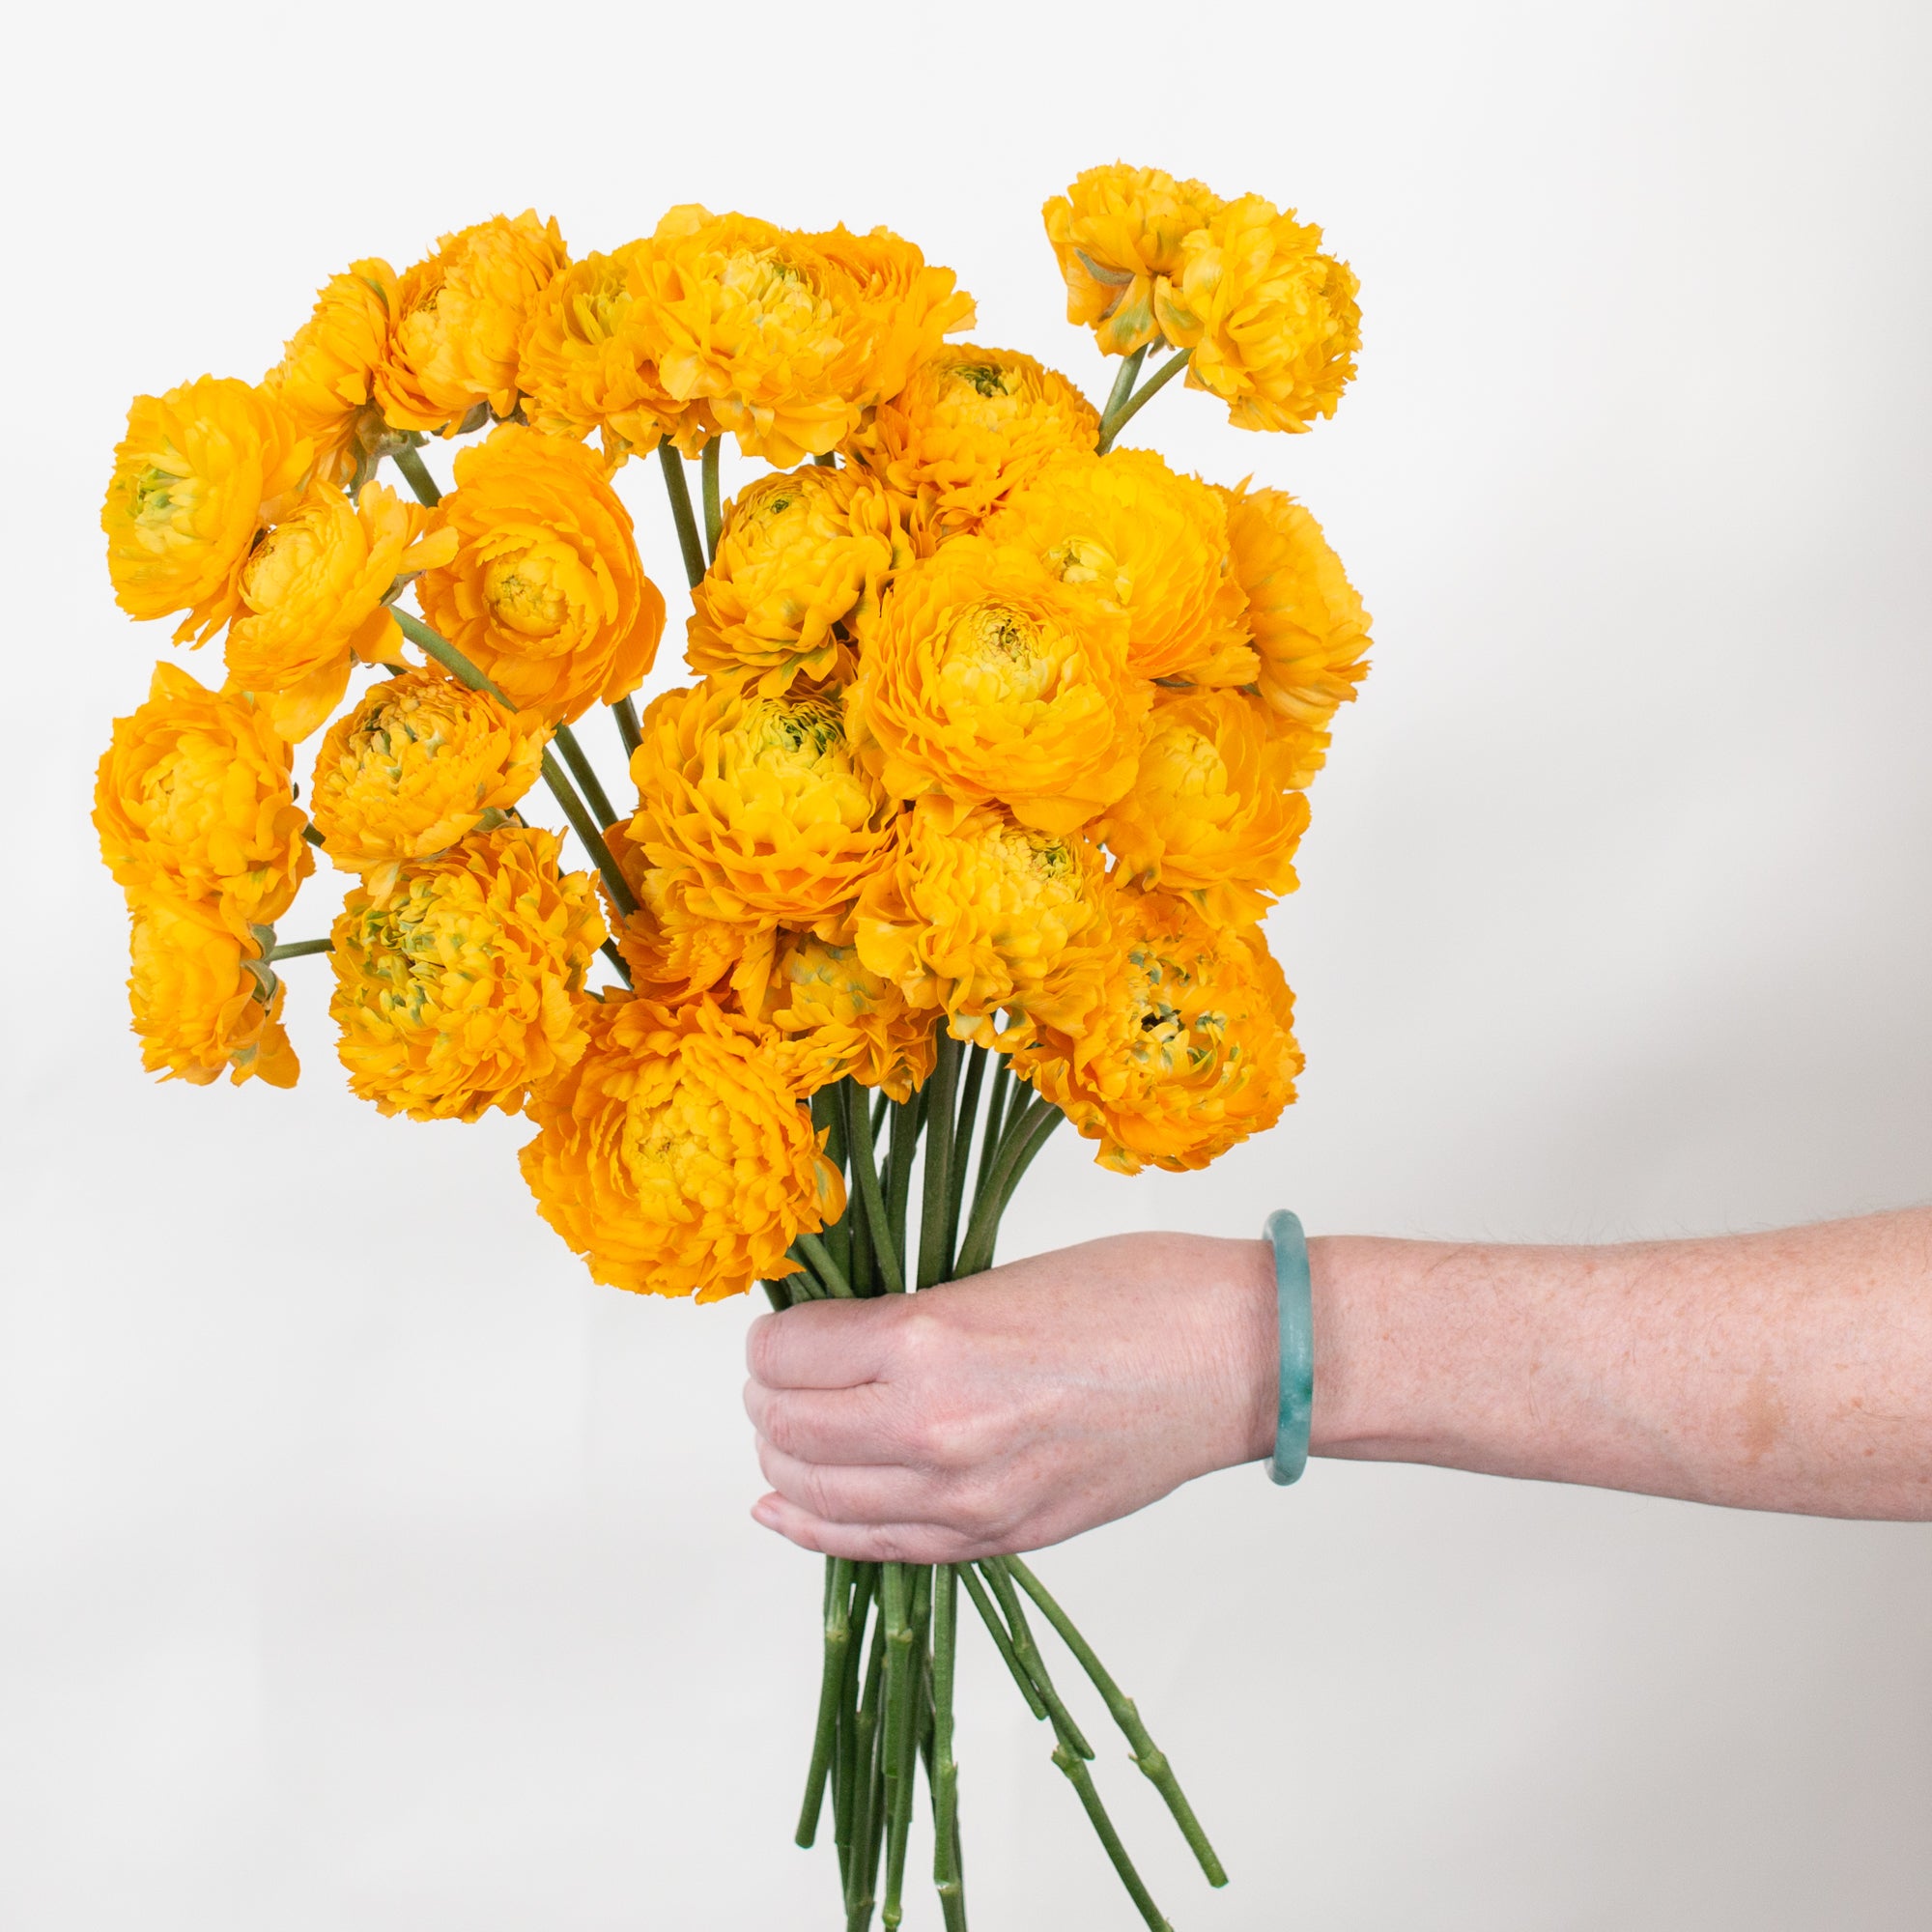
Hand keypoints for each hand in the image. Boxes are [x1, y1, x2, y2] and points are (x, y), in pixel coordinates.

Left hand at [743, 1232, 1278, 1562]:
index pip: (786, 1355)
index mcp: (928, 1345)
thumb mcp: (991, 1282)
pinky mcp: (1001, 1537)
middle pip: (785, 1431)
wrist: (1233, 1360)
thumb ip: (904, 1323)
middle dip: (767, 1400)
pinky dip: (819, 1530)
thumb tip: (827, 1344)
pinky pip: (878, 1548)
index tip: (781, 1328)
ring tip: (789, 1431)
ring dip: (785, 1463)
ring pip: (815, 1500)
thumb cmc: (1135, 1295)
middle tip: (780, 1375)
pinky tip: (790, 1510)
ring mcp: (967, 1499)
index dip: (770, 1339)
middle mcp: (934, 1431)